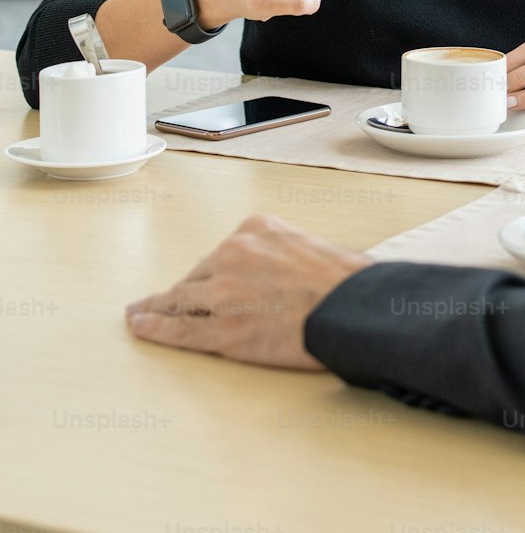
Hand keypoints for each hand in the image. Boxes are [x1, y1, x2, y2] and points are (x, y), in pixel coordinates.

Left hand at [125, 213, 371, 368]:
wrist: (350, 308)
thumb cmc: (343, 281)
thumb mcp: (308, 243)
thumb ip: (280, 252)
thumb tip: (279, 272)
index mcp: (255, 228)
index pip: (222, 252)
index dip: (214, 272)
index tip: (205, 280)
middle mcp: (232, 253)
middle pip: (199, 274)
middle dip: (189, 290)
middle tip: (167, 302)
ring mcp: (222, 293)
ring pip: (181, 299)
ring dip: (158, 306)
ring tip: (139, 313)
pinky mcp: (221, 330)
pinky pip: (178, 329)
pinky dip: (155, 327)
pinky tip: (139, 325)